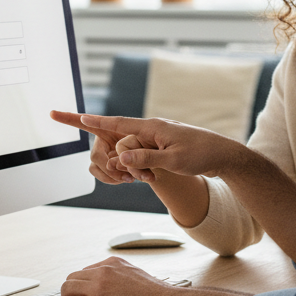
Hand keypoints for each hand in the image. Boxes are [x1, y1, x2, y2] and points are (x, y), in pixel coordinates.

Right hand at [53, 111, 245, 183]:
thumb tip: (121, 157)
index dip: (91, 122)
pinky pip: (140, 155)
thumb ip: (146, 158)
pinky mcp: (161, 146)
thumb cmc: (202, 155)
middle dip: (115, 158)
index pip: (115, 123)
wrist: (223, 156)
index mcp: (151, 127)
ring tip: (145, 179)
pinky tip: (145, 175)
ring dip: (131, 167)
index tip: (71, 116)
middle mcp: (151, 129)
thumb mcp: (174, 160)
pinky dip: (139, 167)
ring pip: (129, 151)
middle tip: (132, 176)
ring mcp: (156, 137)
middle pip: (118, 140)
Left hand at [60, 256, 180, 295]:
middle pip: (72, 279)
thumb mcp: (138, 277)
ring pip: (66, 290)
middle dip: (71, 294)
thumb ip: (122, 279)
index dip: (83, 287)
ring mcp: (98, 286)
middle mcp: (104, 271)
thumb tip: (114, 292)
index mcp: (114, 263)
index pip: (87, 271)